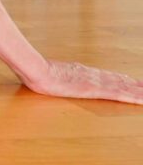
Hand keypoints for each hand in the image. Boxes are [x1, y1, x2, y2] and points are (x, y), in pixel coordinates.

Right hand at [24, 60, 142, 104]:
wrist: (38, 71)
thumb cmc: (40, 73)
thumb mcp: (51, 73)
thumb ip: (58, 74)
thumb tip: (55, 75)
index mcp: (84, 72)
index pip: (109, 76)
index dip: (123, 80)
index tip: (134, 81)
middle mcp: (93, 76)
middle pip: (120, 81)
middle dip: (136, 85)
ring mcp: (95, 82)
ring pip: (123, 87)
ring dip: (138, 91)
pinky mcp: (94, 89)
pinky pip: (118, 94)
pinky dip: (131, 96)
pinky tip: (140, 99)